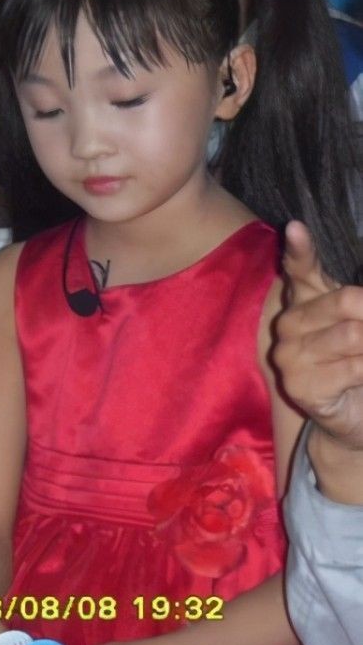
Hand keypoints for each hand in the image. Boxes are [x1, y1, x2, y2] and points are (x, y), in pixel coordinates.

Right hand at [275, 221, 362, 450]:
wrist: (353, 417)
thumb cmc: (358, 363)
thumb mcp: (358, 324)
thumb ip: (355, 300)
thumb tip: (349, 284)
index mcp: (304, 300)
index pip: (300, 268)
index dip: (300, 249)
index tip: (296, 227)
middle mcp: (288, 323)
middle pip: (344, 302)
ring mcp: (288, 354)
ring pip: (352, 335)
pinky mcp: (298, 385)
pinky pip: (351, 367)